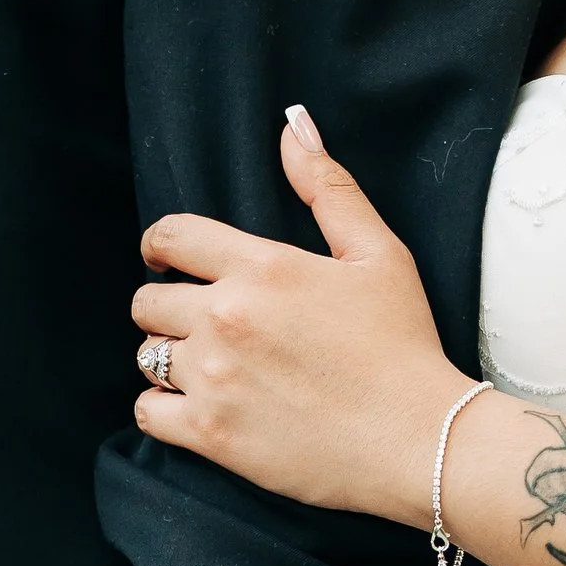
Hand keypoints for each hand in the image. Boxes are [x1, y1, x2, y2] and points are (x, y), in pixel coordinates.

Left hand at [135, 108, 466, 524]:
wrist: (419, 440)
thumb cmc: (404, 345)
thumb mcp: (379, 254)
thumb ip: (329, 188)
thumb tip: (293, 125)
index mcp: (262, 268)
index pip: (171, 236)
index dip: (160, 246)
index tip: (166, 260)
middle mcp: (227, 318)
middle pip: (147, 301)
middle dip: (169, 307)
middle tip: (201, 323)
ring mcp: (214, 378)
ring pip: (146, 355)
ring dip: (169, 358)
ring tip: (209, 367)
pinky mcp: (212, 434)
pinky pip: (148, 412)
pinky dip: (163, 409)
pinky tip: (197, 406)